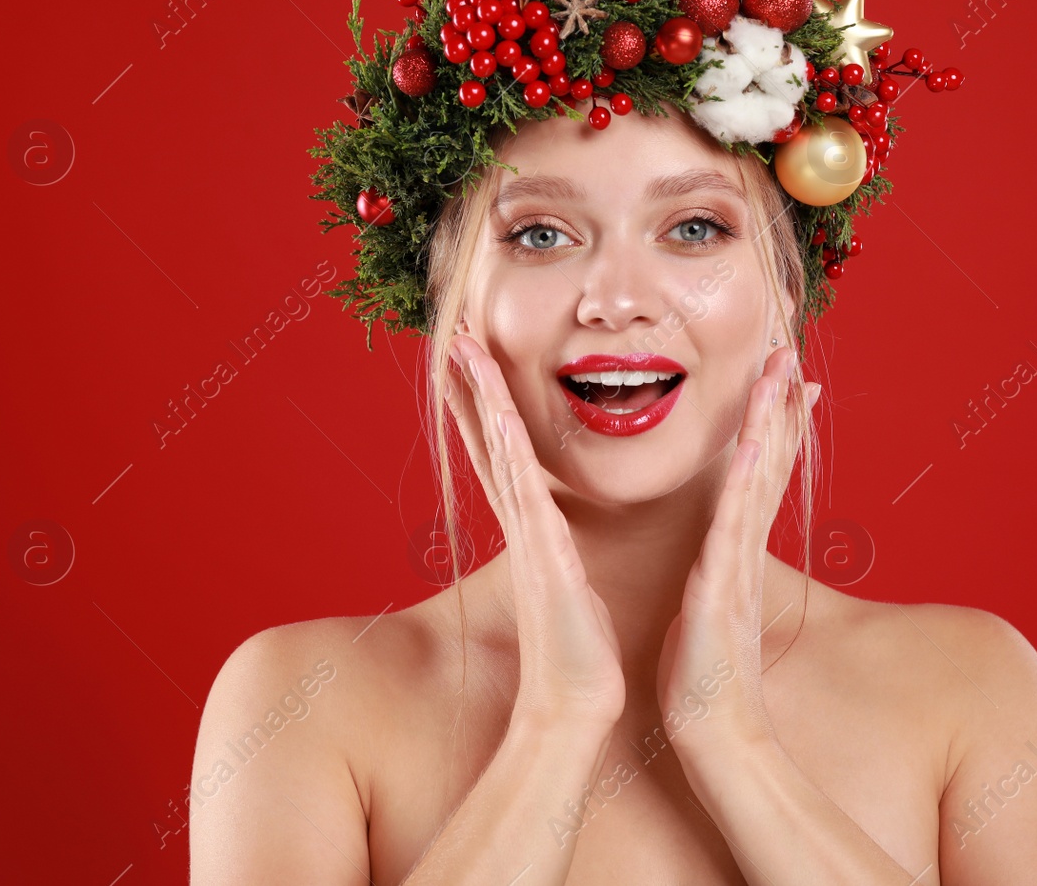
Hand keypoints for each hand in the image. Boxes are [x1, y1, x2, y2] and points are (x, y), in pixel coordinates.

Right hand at [445, 333, 626, 732]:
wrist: (578, 703)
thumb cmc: (581, 648)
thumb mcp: (572, 583)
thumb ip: (562, 551)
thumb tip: (562, 536)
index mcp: (535, 527)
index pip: (504, 453)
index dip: (486, 403)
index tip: (475, 358)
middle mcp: (525, 525)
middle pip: (489, 442)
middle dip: (471, 387)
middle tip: (455, 334)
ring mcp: (530, 539)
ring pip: (500, 456)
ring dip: (482, 402)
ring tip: (467, 351)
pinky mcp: (544, 560)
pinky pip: (523, 496)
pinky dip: (507, 455)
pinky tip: (499, 417)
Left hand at [655, 345, 818, 755]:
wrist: (712, 729)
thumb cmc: (703, 673)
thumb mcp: (705, 605)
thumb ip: (713, 572)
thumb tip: (712, 556)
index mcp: (733, 549)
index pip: (757, 472)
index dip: (772, 422)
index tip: (780, 377)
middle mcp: (743, 547)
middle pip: (769, 461)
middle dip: (779, 404)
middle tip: (789, 350)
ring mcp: (739, 562)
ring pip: (761, 478)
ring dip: (773, 422)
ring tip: (782, 372)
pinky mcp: (725, 584)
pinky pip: (740, 522)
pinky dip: (753, 480)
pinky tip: (760, 442)